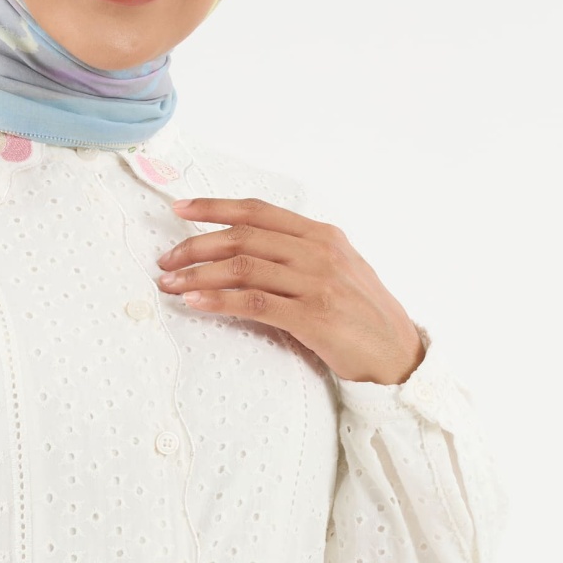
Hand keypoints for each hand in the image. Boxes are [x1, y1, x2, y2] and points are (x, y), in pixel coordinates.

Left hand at [156, 195, 425, 385]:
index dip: (215, 207)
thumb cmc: (363, 316)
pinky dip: (218, 300)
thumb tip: (248, 248)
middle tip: (165, 259)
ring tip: (170, 283)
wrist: (397, 355)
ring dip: (198, 274)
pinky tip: (194, 302)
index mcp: (322, 235)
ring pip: (243, 267)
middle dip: (196, 245)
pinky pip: (253, 303)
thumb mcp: (338, 269)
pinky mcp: (312, 317)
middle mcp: (319, 252)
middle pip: (243, 237)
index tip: (179, 208)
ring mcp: (317, 283)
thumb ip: (299, 254)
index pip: (258, 211)